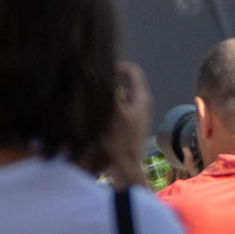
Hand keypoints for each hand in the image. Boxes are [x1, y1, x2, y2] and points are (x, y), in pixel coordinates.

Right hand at [105, 62, 152, 185]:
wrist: (125, 167)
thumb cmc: (119, 141)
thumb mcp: (114, 113)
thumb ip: (111, 92)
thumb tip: (105, 75)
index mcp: (141, 98)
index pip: (132, 71)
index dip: (117, 67)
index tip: (101, 70)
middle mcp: (140, 103)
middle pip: (125, 82)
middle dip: (110, 81)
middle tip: (94, 85)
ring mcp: (135, 114)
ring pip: (120, 95)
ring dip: (108, 94)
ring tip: (94, 99)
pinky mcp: (128, 123)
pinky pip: (118, 107)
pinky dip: (108, 106)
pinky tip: (97, 114)